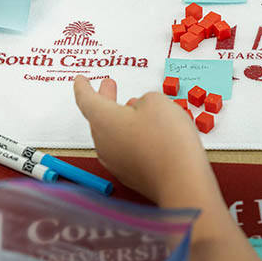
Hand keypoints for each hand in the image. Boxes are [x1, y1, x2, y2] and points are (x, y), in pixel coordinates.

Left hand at [73, 76, 221, 206]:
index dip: (83, 86)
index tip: (81, 80)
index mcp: (103, 120)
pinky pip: (125, 150)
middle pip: (99, 117)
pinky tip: (147, 134)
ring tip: (135, 108)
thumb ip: (145, 100)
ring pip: (112, 135)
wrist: (180, 181)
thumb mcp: (158, 102)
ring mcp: (115, 162)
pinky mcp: (130, 175)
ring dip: (121, 120)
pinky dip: (131, 138)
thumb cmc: (167, 140)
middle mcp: (103, 142)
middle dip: (106, 100)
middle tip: (110, 86)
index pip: (85, 99)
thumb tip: (142, 110)